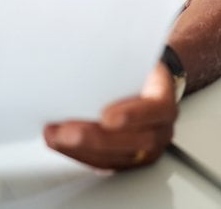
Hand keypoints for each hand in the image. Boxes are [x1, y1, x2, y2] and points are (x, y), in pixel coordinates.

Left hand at [44, 63, 176, 169]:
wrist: (144, 82)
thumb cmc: (135, 69)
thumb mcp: (131, 57)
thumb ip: (116, 61)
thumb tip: (85, 57)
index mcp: (164, 98)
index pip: (157, 109)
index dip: (133, 115)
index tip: (107, 117)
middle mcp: (160, 128)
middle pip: (135, 141)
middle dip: (97, 139)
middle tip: (68, 132)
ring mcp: (146, 148)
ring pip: (117, 158)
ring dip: (81, 150)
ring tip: (56, 137)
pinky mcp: (126, 158)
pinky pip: (104, 164)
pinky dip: (79, 155)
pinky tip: (60, 143)